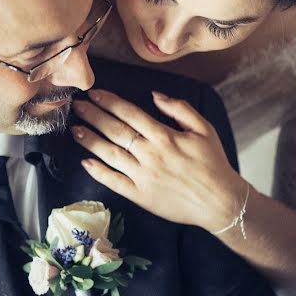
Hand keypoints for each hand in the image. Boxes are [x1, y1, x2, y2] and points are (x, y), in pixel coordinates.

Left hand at [70, 89, 246, 231]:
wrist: (221, 202)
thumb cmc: (213, 164)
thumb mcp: (204, 130)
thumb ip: (180, 109)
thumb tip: (155, 95)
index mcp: (165, 136)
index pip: (130, 113)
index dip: (109, 102)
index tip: (94, 93)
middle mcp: (150, 155)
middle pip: (115, 130)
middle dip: (93, 116)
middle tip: (77, 106)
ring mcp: (143, 176)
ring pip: (110, 154)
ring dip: (90, 140)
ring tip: (75, 129)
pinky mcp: (140, 195)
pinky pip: (114, 181)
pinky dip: (98, 172)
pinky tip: (85, 162)